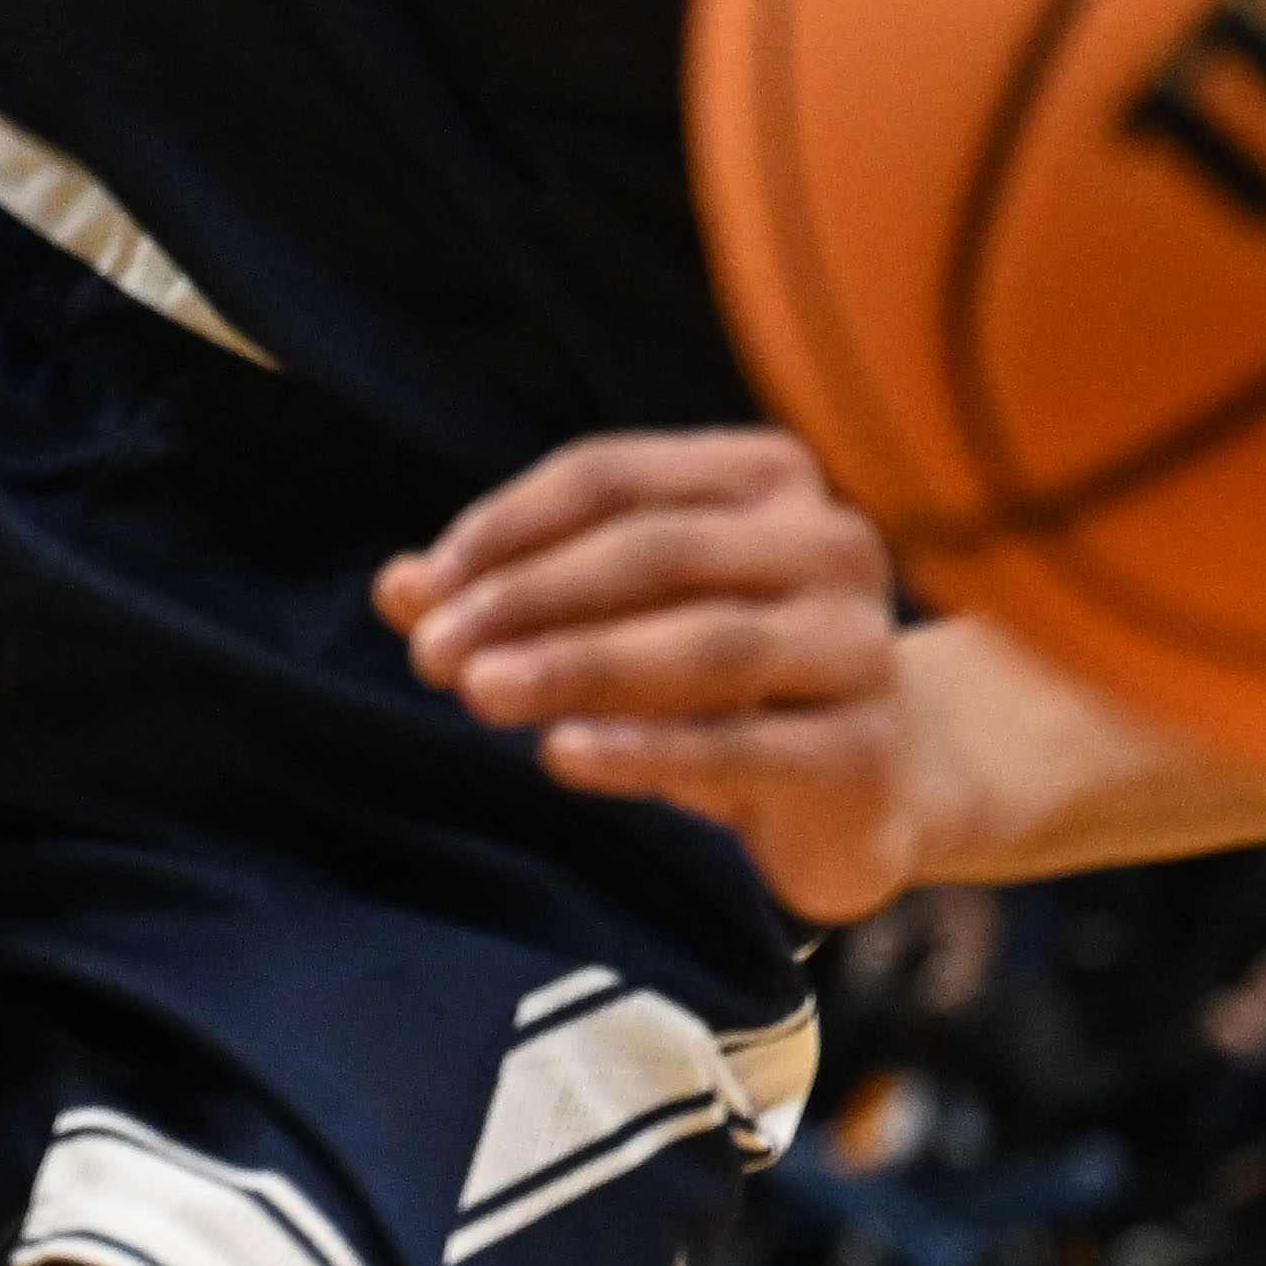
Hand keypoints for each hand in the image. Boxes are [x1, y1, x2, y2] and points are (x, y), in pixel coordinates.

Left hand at [377, 428, 919, 919]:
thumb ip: (511, 596)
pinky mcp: (863, 754)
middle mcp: (831, 545)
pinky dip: (643, 748)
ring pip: (704, 645)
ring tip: (476, 691)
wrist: (872, 787)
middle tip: (432, 652)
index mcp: (767, 479)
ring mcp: (860, 649)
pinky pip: (742, 745)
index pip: (611, 478)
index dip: (505, 528)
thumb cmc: (720, 681)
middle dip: (528, 600)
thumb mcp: (618, 622)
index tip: (422, 588)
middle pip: (655, 553)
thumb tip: (394, 587)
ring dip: (577, 665)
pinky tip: (561, 754)